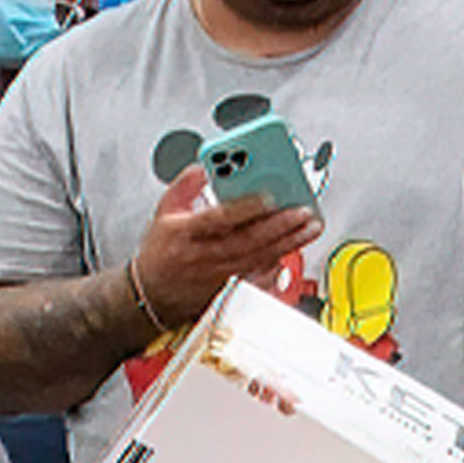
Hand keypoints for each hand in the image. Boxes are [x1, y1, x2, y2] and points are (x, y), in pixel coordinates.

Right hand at [133, 166, 323, 328]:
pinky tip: (293, 250)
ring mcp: (219, 275)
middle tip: (304, 211)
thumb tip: (203, 168)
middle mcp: (204, 255)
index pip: (219, 218)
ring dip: (288, 243)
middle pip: (248, 240)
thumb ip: (185, 186)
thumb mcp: (164, 212)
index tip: (270, 196)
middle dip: (280, 225)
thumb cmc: (161, 253)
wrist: (153, 294)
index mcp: (186, 233)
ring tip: (310, 227)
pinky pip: (260, 276)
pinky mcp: (231, 288)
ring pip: (260, 258)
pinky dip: (278, 264)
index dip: (246, 208)